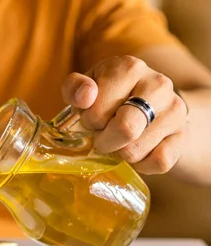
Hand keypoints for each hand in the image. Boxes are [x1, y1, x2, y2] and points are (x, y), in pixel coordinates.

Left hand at [61, 55, 188, 173]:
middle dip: (104, 141)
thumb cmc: (109, 96)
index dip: (88, 122)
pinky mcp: (184, 134)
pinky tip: (137, 152)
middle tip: (102, 136)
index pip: (98, 112)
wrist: (150, 104)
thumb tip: (85, 97)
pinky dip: (142, 165)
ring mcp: (175, 110)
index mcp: (129, 68)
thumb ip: (75, 87)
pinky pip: (159, 162)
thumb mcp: (86, 86)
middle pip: (125, 129)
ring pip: (136, 151)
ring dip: (120, 153)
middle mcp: (158, 84)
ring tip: (120, 141)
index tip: (91, 119)